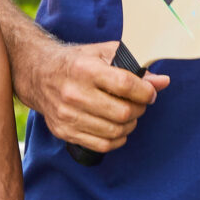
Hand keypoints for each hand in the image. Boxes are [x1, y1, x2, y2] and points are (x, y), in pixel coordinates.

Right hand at [14, 35, 168, 155]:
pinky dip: (117, 139)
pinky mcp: (64, 131)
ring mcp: (67, 115)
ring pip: (114, 131)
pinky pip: (101, 145)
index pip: (125, 85)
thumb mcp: (103, 53)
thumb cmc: (75, 62)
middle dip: (140, 109)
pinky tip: (118, 128)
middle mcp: (73, 93)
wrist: (37, 74)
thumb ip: (134, 66)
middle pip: (122, 112)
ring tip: (129, 114)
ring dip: (130, 125)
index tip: (149, 92)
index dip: (145, 91)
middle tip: (140, 103)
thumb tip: (162, 82)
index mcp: (85, 69)